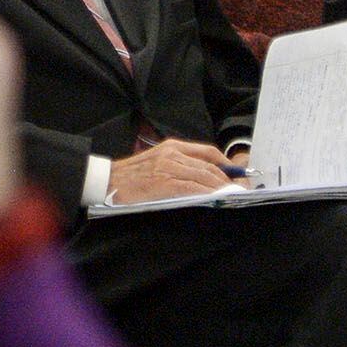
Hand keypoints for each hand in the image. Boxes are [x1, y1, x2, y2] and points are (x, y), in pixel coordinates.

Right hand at [107, 139, 247, 205]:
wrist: (105, 182)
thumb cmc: (130, 177)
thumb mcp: (156, 162)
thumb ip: (178, 165)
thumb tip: (205, 178)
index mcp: (172, 147)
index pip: (208, 152)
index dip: (226, 164)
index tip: (237, 176)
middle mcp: (172, 154)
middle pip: (210, 165)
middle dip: (229, 179)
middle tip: (241, 190)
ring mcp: (168, 168)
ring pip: (205, 177)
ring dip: (222, 188)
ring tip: (234, 197)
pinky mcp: (165, 183)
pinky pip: (194, 188)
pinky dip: (208, 194)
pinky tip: (217, 200)